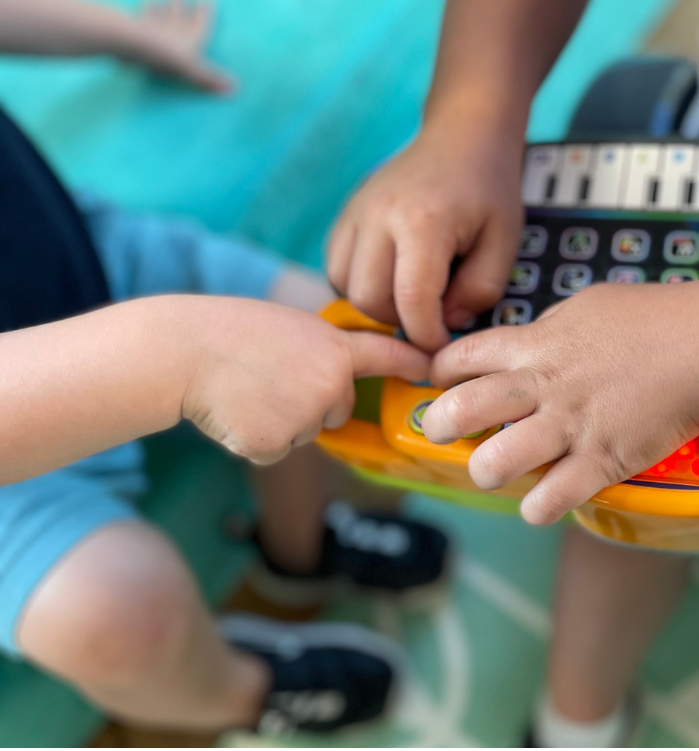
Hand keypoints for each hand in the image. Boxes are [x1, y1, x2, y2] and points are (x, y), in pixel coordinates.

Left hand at [122, 0, 233, 92]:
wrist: (137, 44)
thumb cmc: (169, 58)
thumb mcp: (194, 71)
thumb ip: (211, 79)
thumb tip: (236, 87)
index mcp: (192, 35)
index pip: (201, 20)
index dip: (205, 9)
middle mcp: (175, 25)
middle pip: (178, 10)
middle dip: (179, 0)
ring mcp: (154, 24)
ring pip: (157, 10)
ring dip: (158, 3)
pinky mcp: (135, 26)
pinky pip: (138, 16)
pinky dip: (139, 10)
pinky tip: (133, 9)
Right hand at [179, 296, 427, 464]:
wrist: (184, 352)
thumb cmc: (229, 333)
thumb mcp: (291, 327)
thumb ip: (323, 351)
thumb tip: (336, 379)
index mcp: (334, 348)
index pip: (386, 355)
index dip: (413, 362)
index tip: (434, 368)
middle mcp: (331, 383)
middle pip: (336, 410)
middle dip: (308, 402)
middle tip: (266, 377)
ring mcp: (307, 416)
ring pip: (304, 433)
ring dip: (278, 421)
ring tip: (246, 390)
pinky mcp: (278, 444)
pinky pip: (275, 451)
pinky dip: (255, 439)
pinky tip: (236, 412)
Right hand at [327, 123, 524, 351]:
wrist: (462, 136)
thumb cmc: (488, 188)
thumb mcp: (504, 241)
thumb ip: (480, 290)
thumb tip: (445, 322)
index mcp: (423, 221)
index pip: (411, 300)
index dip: (426, 336)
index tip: (444, 346)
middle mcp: (379, 215)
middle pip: (369, 298)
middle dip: (400, 321)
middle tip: (431, 318)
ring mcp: (356, 212)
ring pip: (345, 286)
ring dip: (377, 305)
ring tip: (413, 295)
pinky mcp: (345, 214)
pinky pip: (337, 267)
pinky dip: (360, 284)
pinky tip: (393, 278)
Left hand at [421, 282, 698, 523]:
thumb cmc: (654, 320)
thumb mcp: (588, 308)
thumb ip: (550, 330)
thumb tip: (532, 339)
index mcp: (536, 344)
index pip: (461, 356)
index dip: (441, 373)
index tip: (443, 384)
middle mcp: (544, 386)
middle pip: (462, 408)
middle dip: (439, 424)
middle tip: (443, 432)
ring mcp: (571, 425)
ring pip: (497, 461)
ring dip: (485, 471)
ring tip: (492, 470)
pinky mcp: (602, 460)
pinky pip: (552, 497)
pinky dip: (538, 507)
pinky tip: (539, 504)